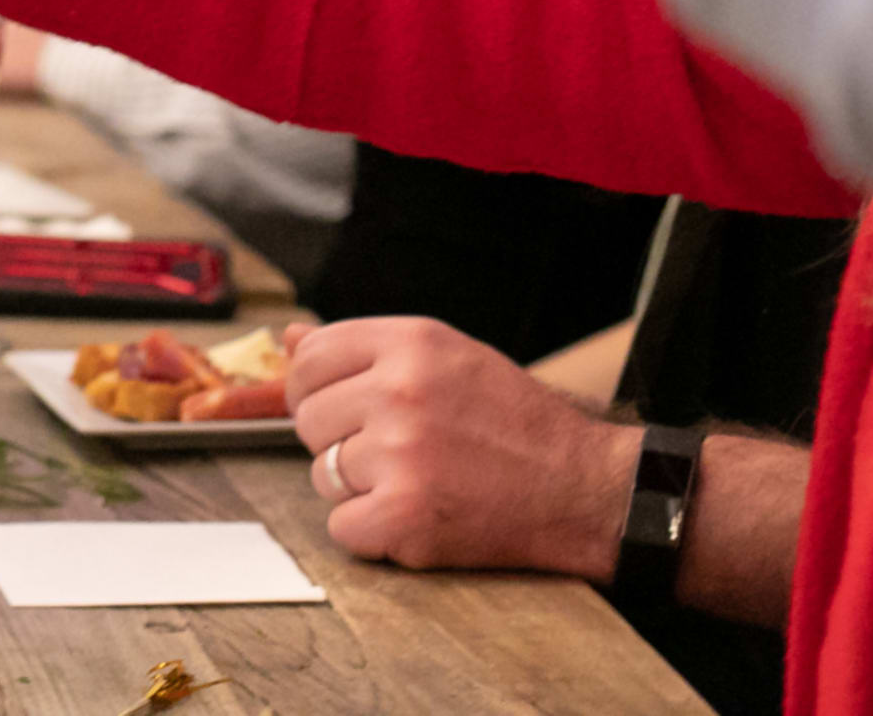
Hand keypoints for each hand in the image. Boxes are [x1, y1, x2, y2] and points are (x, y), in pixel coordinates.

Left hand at [284, 318, 632, 578]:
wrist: (583, 487)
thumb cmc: (513, 422)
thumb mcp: (446, 358)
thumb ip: (365, 349)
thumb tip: (289, 339)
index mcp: (409, 344)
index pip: (309, 359)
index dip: (313, 389)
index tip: (338, 409)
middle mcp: (398, 390)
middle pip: (308, 420)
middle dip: (341, 440)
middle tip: (397, 452)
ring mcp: (400, 453)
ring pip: (324, 475)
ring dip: (360, 489)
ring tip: (419, 480)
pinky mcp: (405, 514)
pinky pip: (343, 528)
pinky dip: (374, 534)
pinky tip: (418, 517)